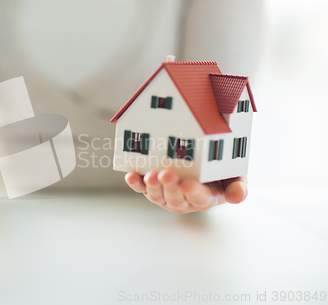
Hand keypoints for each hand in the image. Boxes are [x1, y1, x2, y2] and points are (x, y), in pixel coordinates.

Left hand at [125, 169, 246, 213]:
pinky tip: (131, 176)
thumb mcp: (235, 179)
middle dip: (170, 186)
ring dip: (153, 186)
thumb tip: (237, 196)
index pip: (199, 198)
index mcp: (204, 198)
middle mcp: (183, 200)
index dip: (193, 192)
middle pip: (175, 196)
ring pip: (158, 194)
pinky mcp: (152, 188)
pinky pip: (142, 188)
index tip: (188, 184)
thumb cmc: (221, 175)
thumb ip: (238, 188)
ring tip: (151, 176)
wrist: (204, 170)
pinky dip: (135, 183)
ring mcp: (165, 195)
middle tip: (166, 174)